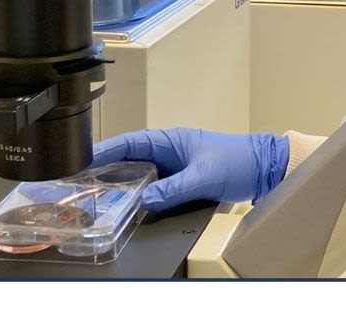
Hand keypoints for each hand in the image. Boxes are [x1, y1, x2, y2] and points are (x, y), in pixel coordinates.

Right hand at [92, 128, 289, 211]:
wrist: (264, 168)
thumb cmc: (239, 161)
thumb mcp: (203, 177)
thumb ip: (173, 190)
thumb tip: (145, 199)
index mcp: (172, 140)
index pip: (130, 142)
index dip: (104, 150)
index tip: (82, 159)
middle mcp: (170, 151)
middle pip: (129, 159)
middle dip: (105, 168)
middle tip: (80, 181)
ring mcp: (175, 166)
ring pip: (140, 174)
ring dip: (121, 183)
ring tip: (96, 195)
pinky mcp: (182, 181)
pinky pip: (154, 187)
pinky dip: (140, 194)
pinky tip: (129, 206)